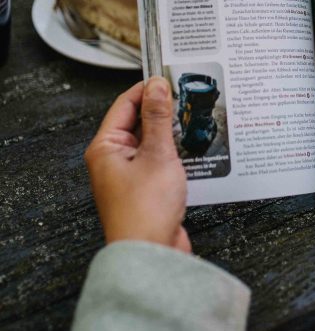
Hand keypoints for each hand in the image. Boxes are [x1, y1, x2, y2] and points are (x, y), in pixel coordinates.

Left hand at [85, 77, 190, 252]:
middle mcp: (114, 160)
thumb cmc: (145, 210)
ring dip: (170, 133)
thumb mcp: (157, 154)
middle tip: (185, 99)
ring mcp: (130, 175)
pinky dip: (175, 152)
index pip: (125, 105)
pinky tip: (192, 150)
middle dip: (162, 111)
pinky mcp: (147, 189)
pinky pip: (160, 160)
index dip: (147, 89)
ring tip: (191, 122)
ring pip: (152, 142)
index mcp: (106, 148)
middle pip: (138, 122)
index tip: (168, 78)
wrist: (151, 253)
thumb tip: (156, 86)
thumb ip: (158, 117)